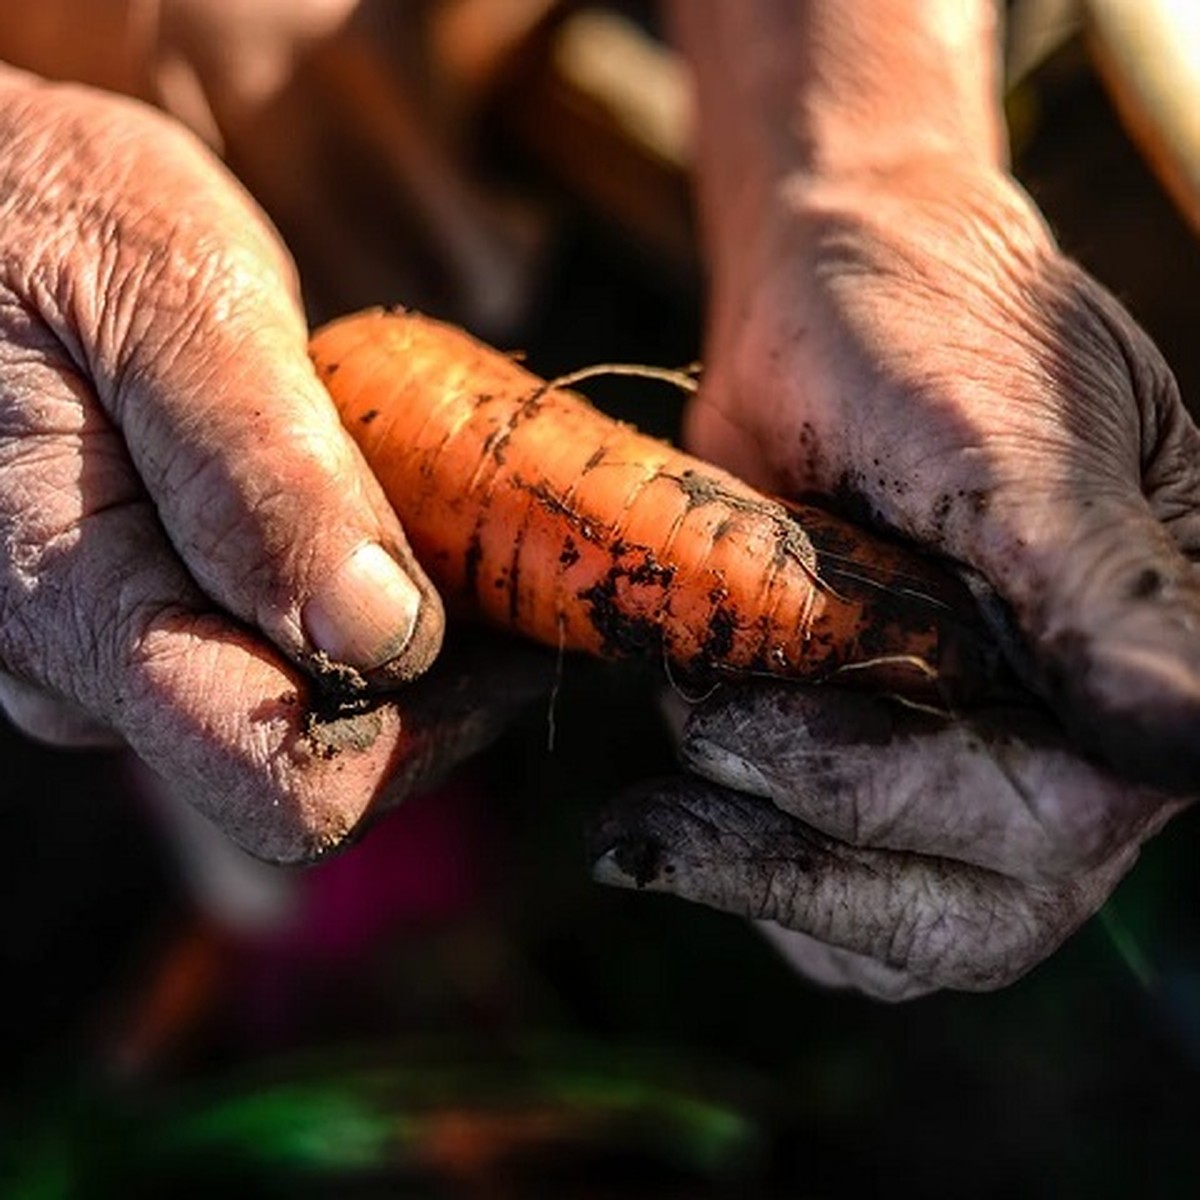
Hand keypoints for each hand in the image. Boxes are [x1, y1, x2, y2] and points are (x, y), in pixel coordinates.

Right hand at [0, 70, 531, 861]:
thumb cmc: (61, 218)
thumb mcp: (168, 298)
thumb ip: (258, 473)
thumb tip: (377, 637)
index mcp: (71, 604)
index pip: (285, 781)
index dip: (430, 723)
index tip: (512, 618)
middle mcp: (76, 670)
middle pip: (313, 762)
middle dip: (427, 675)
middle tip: (483, 535)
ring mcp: (105, 657)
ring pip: (301, 720)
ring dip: (399, 638)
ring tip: (415, 498)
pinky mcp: (137, 626)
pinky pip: (275, 669)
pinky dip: (356, 610)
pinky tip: (369, 512)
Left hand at [591, 159, 1197, 994]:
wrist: (821, 305)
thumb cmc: (931, 332)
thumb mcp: (1017, 445)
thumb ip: (1097, 592)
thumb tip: (1186, 737)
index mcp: (1140, 665)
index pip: (1055, 818)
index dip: (892, 800)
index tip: (735, 724)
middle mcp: (1062, 743)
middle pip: (961, 916)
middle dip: (798, 853)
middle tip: (680, 760)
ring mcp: (956, 765)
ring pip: (874, 928)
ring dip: (749, 857)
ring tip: (671, 751)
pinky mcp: (862, 760)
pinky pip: (809, 884)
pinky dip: (734, 850)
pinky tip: (683, 771)